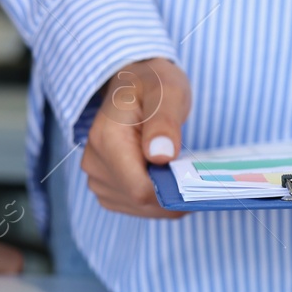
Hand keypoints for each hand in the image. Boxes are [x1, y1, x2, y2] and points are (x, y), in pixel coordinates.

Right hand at [80, 57, 189, 217]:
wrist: (135, 83)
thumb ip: (164, 123)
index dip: (172, 193)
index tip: (196, 179)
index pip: (140, 190)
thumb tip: (160, 156)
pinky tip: (168, 180)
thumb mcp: (168, 92)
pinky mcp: (106, 186)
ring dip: (167, 199)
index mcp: (107, 141)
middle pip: (142, 203)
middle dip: (173, 195)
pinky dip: (158, 200)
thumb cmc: (154, 84)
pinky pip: (136, 207)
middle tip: (193, 171)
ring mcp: (97, 177)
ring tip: (180, 171)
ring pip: (141, 208)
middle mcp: (95, 163)